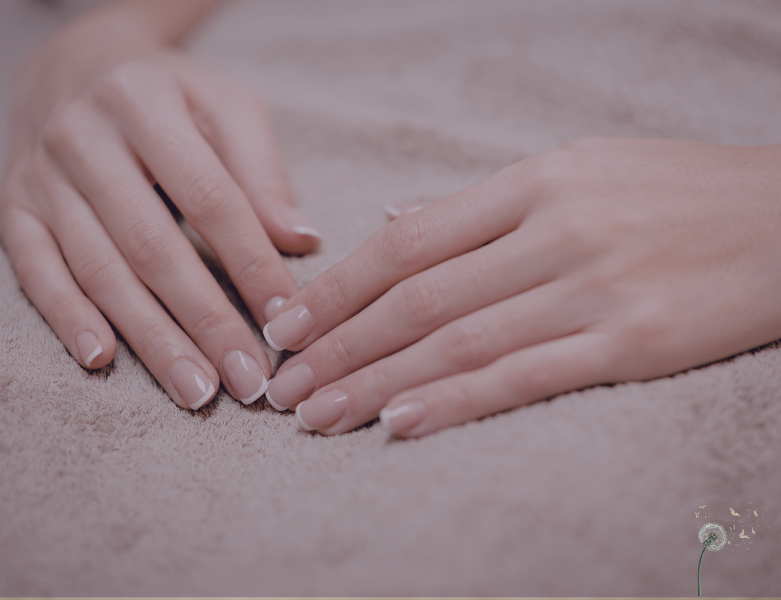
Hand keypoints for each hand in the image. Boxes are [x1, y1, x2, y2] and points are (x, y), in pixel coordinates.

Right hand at [0, 4, 319, 410]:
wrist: (74, 68)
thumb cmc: (171, 97)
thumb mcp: (225, 108)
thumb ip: (263, 172)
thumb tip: (301, 240)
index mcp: (145, 102)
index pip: (210, 199)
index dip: (251, 264)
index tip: (286, 319)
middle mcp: (83, 137)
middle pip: (152, 245)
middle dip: (205, 321)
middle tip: (248, 380)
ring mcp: (41, 176)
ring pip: (99, 270)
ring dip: (150, 338)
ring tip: (196, 389)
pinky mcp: (14, 209)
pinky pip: (37, 272)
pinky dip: (67, 318)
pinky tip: (102, 360)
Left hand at [259, 138, 780, 435]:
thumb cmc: (675, 194)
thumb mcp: (577, 172)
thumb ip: (482, 206)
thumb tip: (398, 222)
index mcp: (534, 183)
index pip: (409, 241)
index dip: (339, 289)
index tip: (288, 327)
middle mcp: (553, 232)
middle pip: (418, 296)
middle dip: (340, 346)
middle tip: (283, 387)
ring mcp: (592, 287)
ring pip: (458, 341)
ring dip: (378, 383)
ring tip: (319, 417)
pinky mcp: (634, 342)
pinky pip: (525, 375)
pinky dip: (457, 401)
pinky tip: (401, 424)